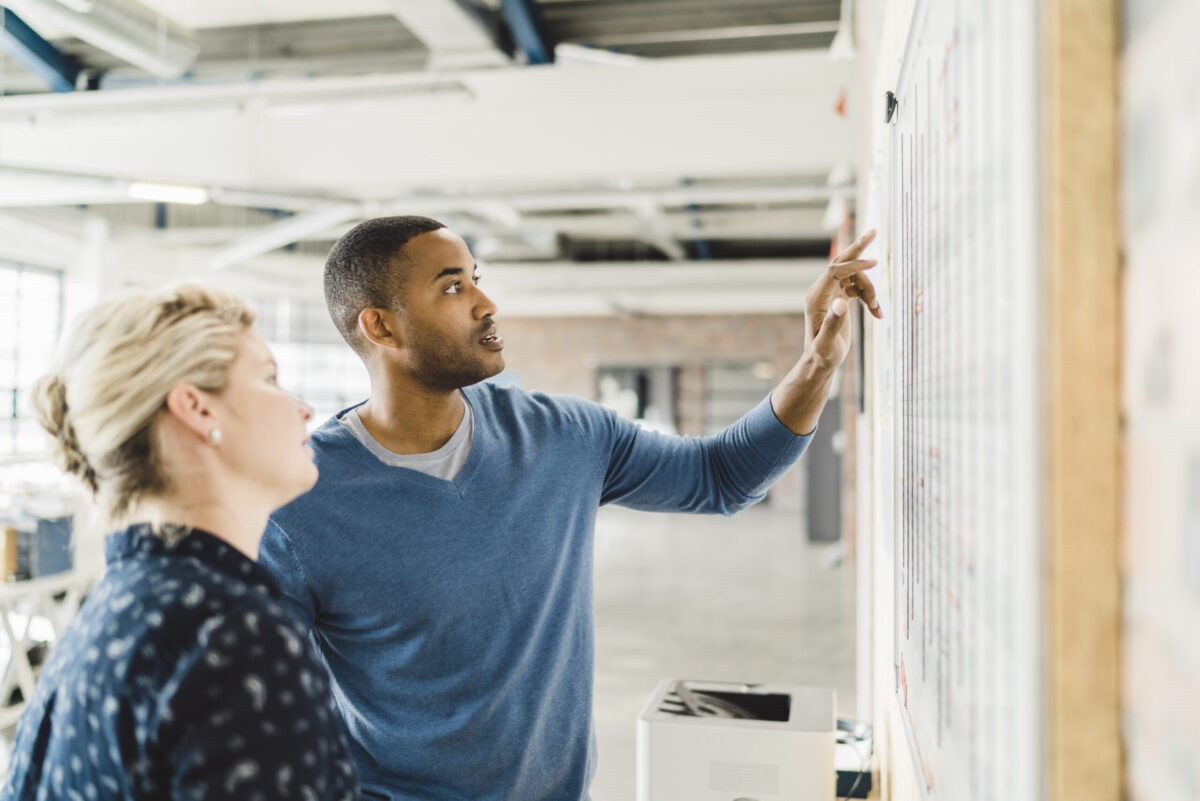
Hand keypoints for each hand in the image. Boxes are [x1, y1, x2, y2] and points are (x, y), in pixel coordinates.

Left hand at [804, 229, 880, 368]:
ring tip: (878, 310)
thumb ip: (833, 324)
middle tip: (875, 231)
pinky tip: (878, 313)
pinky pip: (858, 288)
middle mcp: (821, 291)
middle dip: (858, 248)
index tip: (875, 263)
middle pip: (841, 262)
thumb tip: (842, 303)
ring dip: (871, 290)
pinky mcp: (839, 298)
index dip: (854, 265)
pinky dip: (870, 297)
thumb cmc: (822, 356)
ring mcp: (830, 293)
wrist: (820, 362)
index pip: (835, 270)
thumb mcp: (826, 344)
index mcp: (815, 297)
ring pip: (856, 278)